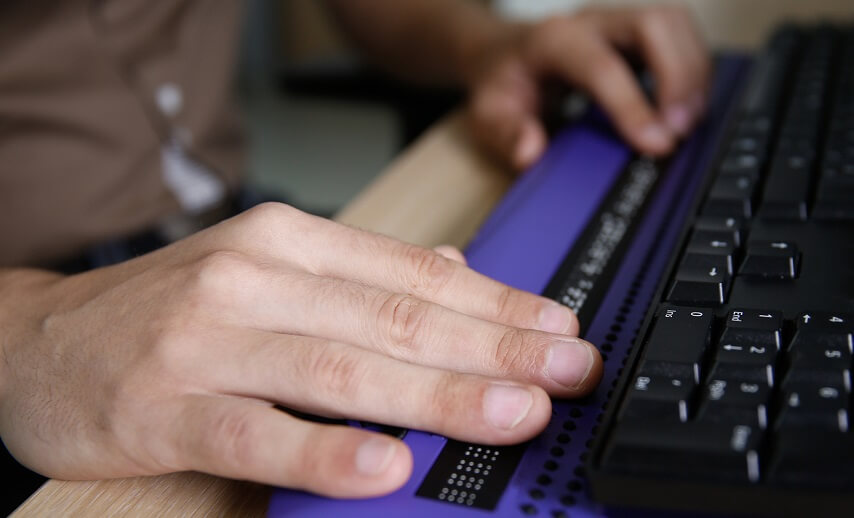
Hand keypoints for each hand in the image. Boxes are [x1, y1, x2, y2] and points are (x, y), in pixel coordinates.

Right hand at [0, 203, 600, 496]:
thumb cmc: (168, 308)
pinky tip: (386, 466)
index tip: (559, 331)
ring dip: (434, 393)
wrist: (40, 338)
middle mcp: (254, 279)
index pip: (414, 272)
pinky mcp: (166, 406)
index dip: (497, 304)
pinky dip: (325, 450)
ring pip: (339, 369)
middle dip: (492, 348)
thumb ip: (362, 272)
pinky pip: (258, 431)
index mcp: (289, 242)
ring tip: (510, 413)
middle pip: (394, 317)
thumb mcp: (267, 268)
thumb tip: (452, 265)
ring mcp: (209, 341)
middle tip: (565, 373)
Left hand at [467, 5, 710, 168]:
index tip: (656, 145)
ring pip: (675, 24)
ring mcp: (619, 23)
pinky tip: (687, 109)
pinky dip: (694, 71)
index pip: (602, 67)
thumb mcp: (487, 115)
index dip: (633, 106)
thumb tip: (530, 152)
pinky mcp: (639, 34)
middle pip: (654, 24)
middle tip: (680, 130)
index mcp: (553, 40)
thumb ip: (505, 134)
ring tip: (689, 122)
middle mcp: (592, 22)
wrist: (504, 56)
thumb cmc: (502, 85)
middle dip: (678, 76)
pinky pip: (680, 38)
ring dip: (694, 72)